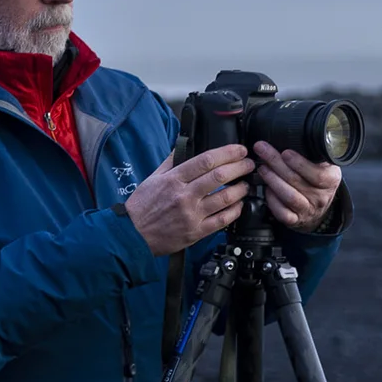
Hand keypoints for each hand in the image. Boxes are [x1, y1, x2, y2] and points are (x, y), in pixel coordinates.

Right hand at [120, 145, 254, 256]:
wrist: (132, 235)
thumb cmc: (141, 207)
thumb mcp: (152, 179)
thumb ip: (170, 163)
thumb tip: (183, 147)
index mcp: (173, 180)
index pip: (205, 161)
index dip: (227, 153)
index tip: (239, 150)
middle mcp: (184, 196)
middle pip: (220, 176)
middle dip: (240, 167)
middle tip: (248, 164)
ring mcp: (192, 214)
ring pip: (226, 198)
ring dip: (241, 189)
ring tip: (244, 185)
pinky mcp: (197, 231)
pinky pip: (223, 219)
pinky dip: (235, 210)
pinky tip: (238, 204)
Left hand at [254, 141, 340, 229]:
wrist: (318, 207)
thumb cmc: (317, 180)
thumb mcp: (323, 165)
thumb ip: (314, 153)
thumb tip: (295, 134)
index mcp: (330, 180)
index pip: (317, 173)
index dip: (300, 163)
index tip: (285, 152)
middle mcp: (321, 196)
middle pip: (297, 181)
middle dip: (276, 163)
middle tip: (262, 150)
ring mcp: (308, 209)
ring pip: (289, 196)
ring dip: (272, 180)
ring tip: (262, 167)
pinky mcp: (295, 220)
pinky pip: (282, 213)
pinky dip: (272, 200)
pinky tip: (265, 189)